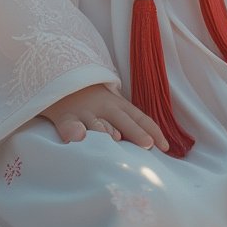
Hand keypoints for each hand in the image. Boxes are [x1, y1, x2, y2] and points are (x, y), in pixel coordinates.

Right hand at [40, 83, 169, 150]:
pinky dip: (73, 130)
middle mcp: (104, 107)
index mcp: (118, 105)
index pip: (140, 118)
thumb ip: (127, 123)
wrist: (60, 79)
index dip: (153, 131)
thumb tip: (150, 146)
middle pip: (123, 120)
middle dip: (136, 132)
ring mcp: (84, 112)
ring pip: (97, 123)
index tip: (165, 147)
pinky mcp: (64, 117)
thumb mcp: (111, 106)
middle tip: (147, 145)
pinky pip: (69, 125)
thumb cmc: (90, 100)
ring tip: (115, 139)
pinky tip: (79, 136)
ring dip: (106, 131)